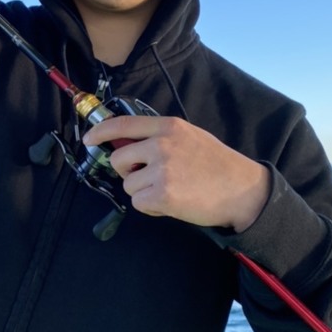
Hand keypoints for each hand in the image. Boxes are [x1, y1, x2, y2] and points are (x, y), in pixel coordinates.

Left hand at [82, 116, 269, 231]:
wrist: (241, 189)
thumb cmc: (216, 165)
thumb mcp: (190, 137)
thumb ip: (160, 137)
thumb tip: (127, 144)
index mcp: (169, 127)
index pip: (124, 124)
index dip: (101, 131)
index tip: (89, 139)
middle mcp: (162, 145)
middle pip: (119, 159)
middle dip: (128, 171)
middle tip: (150, 178)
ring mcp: (162, 170)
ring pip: (128, 184)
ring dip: (143, 191)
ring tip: (170, 190)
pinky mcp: (162, 194)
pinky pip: (138, 203)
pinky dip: (151, 207)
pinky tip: (172, 203)